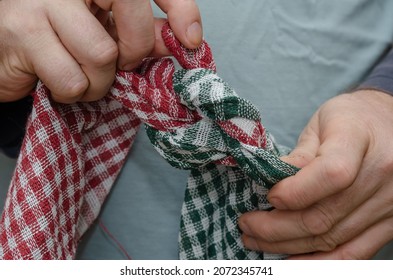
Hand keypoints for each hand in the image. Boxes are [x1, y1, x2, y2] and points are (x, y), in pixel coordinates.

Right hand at [0, 0, 201, 102]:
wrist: (5, 53)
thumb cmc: (60, 42)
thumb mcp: (105, 32)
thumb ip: (142, 33)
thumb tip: (180, 42)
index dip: (179, 6)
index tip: (191, 39)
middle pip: (131, 10)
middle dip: (135, 50)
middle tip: (120, 63)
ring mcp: (41, 1)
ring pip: (102, 54)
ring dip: (99, 82)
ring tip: (83, 78)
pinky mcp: (22, 32)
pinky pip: (73, 79)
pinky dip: (73, 93)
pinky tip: (57, 84)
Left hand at [239, 90, 392, 258]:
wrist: (387, 124)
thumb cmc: (350, 119)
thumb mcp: (321, 123)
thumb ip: (300, 155)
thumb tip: (272, 185)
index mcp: (359, 140)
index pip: (331, 174)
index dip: (294, 192)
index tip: (269, 196)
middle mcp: (382, 176)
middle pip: (324, 216)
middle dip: (275, 227)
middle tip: (247, 224)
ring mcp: (390, 204)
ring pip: (331, 239)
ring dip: (288, 246)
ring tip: (257, 240)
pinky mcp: (390, 224)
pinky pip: (353, 254)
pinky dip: (318, 262)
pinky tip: (290, 262)